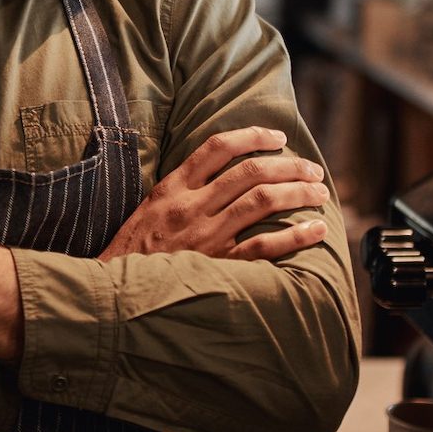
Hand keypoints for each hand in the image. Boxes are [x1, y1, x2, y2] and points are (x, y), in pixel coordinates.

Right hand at [99, 126, 329, 263]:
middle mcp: (191, 206)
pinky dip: (294, 236)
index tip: (279, 137)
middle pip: (250, 172)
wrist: (112, 295)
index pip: (217, 147)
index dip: (253, 136)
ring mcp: (204, 236)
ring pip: (261, 201)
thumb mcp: (149, 209)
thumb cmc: (133, 252)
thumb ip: (182, 190)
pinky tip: (315, 229)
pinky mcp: (216, 266)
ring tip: (319, 193)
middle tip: (312, 169)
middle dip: (289, 166)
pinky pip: (263, 247)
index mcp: (172, 187)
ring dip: (297, 192)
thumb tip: (222, 173)